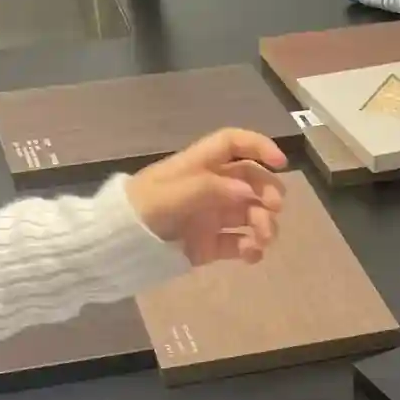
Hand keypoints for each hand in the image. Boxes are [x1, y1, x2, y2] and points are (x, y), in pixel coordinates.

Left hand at [125, 128, 286, 267]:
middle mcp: (210, 188)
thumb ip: (209, 189)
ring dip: (264, 222)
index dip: (258, 146)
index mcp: (198, 166)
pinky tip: (253, 254)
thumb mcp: (170, 194)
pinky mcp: (210, 245)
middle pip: (250, 181)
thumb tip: (248, 193)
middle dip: (268, 191)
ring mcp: (212, 218)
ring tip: (263, 238)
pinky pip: (240, 244)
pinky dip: (252, 249)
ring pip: (250, 214)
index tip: (280, 163)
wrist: (118, 246)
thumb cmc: (141, 210)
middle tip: (274, 208)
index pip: (233, 145)